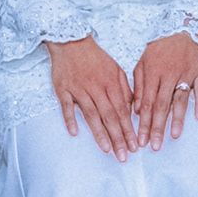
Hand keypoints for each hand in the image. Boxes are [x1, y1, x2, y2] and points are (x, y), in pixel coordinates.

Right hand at [47, 37, 137, 157]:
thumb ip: (125, 89)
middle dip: (118, 137)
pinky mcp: (63, 88)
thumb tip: (133, 108)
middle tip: (124, 155)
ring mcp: (79, 89)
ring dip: (99, 133)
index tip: (134, 145)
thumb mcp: (115, 69)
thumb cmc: (95, 57)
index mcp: (111, 83)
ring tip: (107, 149)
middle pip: (109, 116)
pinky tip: (74, 132)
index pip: (122, 111)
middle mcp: (96, 87)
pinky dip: (70, 118)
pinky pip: (66, 106)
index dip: (129, 129)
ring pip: (91, 114)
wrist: (71, 41)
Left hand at [129, 31, 197, 150]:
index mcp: (152, 73)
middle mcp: (169, 75)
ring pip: (181, 99)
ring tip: (174, 136)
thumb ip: (138, 86)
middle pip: (162, 105)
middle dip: (157, 127)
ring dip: (177, 118)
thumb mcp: (142, 62)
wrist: (180, 26)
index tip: (140, 140)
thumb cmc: (158, 46)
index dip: (144, 123)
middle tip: (154, 146)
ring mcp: (186, 74)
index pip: (147, 103)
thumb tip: (136, 110)